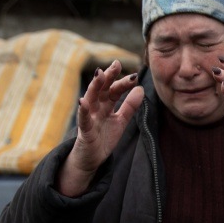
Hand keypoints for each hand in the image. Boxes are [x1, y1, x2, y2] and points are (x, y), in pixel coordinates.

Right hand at [58, 60, 143, 196]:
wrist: (91, 159)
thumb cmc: (104, 137)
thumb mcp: (121, 121)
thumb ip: (130, 106)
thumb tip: (140, 88)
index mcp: (106, 105)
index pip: (115, 90)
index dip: (123, 82)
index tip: (134, 74)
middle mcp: (96, 108)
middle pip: (103, 89)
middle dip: (109, 77)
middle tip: (116, 64)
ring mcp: (89, 117)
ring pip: (91, 98)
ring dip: (95, 86)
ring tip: (99, 74)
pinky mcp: (84, 130)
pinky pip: (83, 119)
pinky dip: (83, 110)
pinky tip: (83, 102)